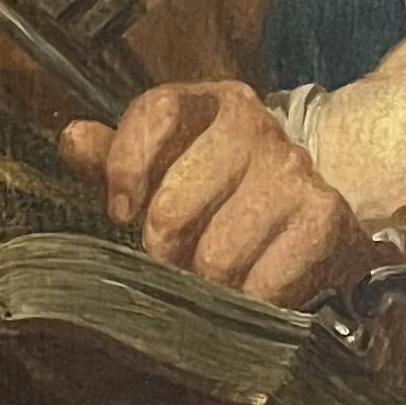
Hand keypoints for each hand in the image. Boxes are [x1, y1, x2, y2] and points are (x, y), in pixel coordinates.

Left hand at [58, 81, 375, 303]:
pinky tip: (258, 287)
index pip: (156, 112)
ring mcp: (293, 171)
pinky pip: (263, 285)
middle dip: (167, 250)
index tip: (120, 210)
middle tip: (180, 258)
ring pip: (216, 257)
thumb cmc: (230, 185)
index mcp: (209, 104)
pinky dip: (253, 300)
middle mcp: (254, 128)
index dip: (127, 166)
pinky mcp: (324, 219)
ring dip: (211, 283)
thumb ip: (119, 155)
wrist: (332, 190)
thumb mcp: (171, 162)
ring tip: (220, 275)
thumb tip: (73, 139)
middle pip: (173, 208)